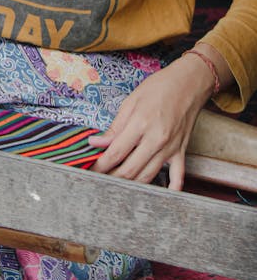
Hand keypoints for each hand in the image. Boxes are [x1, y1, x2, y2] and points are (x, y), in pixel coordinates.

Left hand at [88, 50, 223, 188]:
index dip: (101, 164)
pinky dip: (170, 188)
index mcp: (140, 124)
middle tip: (99, 180)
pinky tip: (161, 196)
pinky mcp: (182, 151)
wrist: (189, 83)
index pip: (116, 152)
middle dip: (112, 177)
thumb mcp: (131, 101)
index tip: (91, 169)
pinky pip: (178, 176)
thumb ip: (115, 126)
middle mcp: (156, 139)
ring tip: (116, 186)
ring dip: (132, 184)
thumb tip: (97, 142)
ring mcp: (171, 148)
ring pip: (148, 175)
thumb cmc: (159, 88)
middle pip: (130, 169)